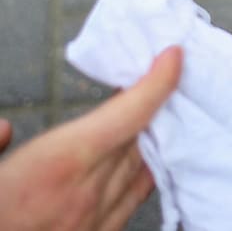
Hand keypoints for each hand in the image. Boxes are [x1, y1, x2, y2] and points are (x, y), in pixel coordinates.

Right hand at [0, 46, 181, 230]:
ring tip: (160, 109)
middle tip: (164, 71)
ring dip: (155, 135)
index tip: (175, 56)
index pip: (130, 115)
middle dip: (157, 102)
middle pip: (141, 136)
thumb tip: (3, 129)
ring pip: (144, 166)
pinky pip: (135, 197)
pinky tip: (145, 156)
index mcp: (60, 163)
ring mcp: (97, 221)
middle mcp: (88, 192)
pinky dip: (145, 169)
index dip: (158, 82)